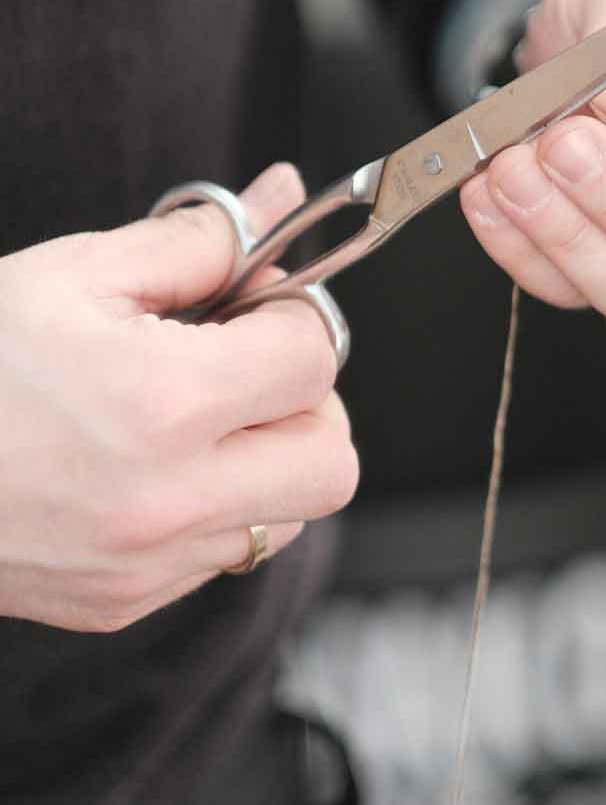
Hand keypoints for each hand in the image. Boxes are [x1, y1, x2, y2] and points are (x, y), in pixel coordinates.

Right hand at [0, 164, 358, 632]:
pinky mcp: (120, 605)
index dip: (295, 315)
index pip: (313, 359)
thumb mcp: (75, 274)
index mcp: (164, 406)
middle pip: (331, 459)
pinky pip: (221, 555)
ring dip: (269, 457)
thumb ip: (197, 242)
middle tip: (248, 361)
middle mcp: (168, 503)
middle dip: (307, 400)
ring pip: (289, 516)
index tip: (256, 302)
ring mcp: (146, 566)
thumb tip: (280, 199)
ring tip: (194, 412)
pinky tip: (152, 463)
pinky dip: (216, 507)